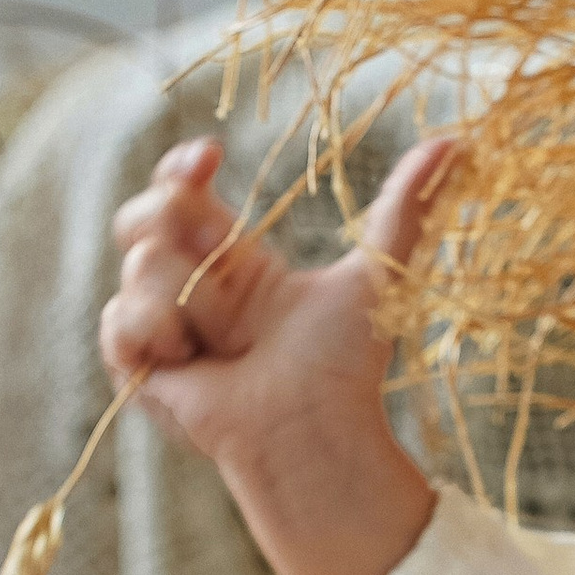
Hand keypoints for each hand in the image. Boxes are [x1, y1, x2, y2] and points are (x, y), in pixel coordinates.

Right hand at [101, 129, 460, 574]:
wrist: (314, 429)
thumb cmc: (345, 365)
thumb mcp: (372, 274)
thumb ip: (404, 208)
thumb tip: (455, 145)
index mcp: (230, 259)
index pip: (182, 190)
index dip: (183, 167)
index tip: (210, 156)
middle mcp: (185, 285)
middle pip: (143, 214)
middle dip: (175, 217)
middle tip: (222, 250)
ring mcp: (156, 324)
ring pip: (136, 264)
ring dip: (188, 297)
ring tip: (226, 337)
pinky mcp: (133, 364)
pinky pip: (119, 319)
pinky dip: (160, 334)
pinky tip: (194, 360)